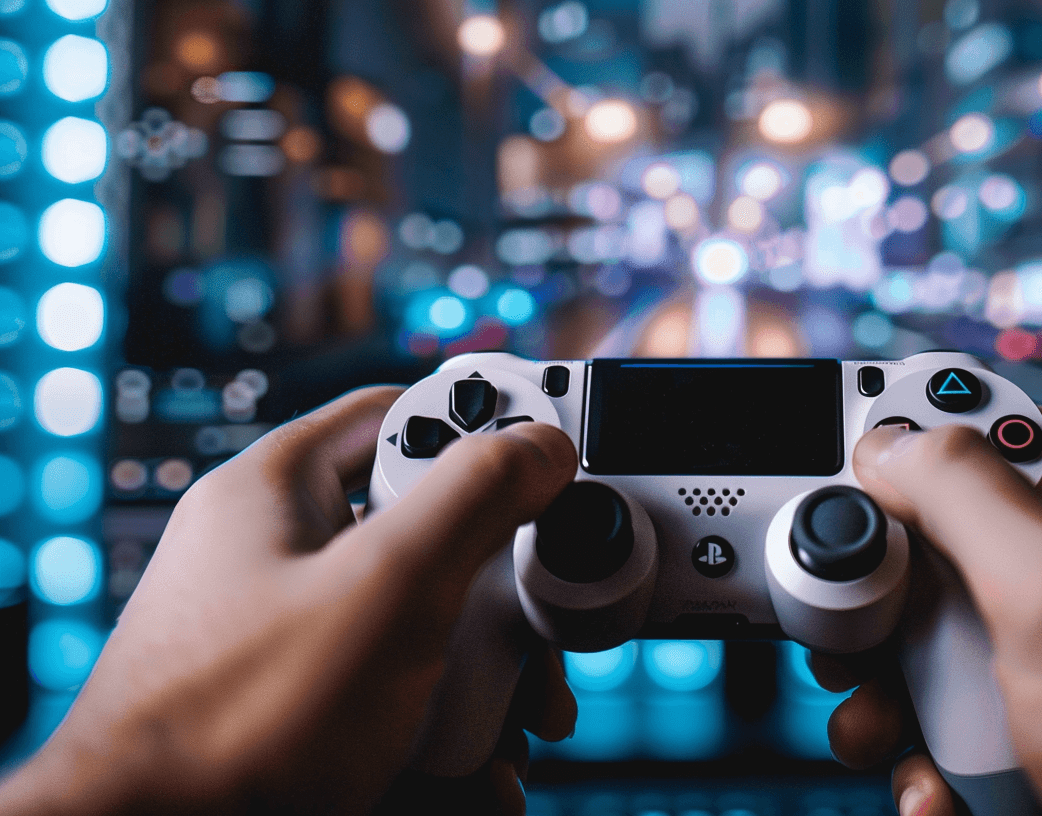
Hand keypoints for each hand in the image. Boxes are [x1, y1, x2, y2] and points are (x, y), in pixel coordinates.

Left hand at [0, 386, 578, 814]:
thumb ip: (475, 497)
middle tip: (543, 632)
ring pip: (425, 628)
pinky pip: (398, 699)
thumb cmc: (233, 727)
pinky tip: (481, 779)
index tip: (552, 462)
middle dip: (503, 595)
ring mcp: (290, 640)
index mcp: (278, 492)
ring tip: (523, 724)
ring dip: (491, 681)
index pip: (400, 413)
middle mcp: (282, 558)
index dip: (485, 428)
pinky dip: (451, 735)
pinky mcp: (303, 711)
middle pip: (430, 535)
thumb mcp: (386, 586)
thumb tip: (541, 445)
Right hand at [818, 409, 1041, 815]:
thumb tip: (893, 442)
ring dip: (897, 696)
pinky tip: (937, 792)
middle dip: (894, 602)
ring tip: (879, 728)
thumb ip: (968, 494)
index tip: (867, 477)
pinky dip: (936, 764)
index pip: (1019, 428)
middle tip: (860, 630)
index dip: (935, 445)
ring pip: (953, 651)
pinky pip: (971, 731)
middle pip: (962, 548)